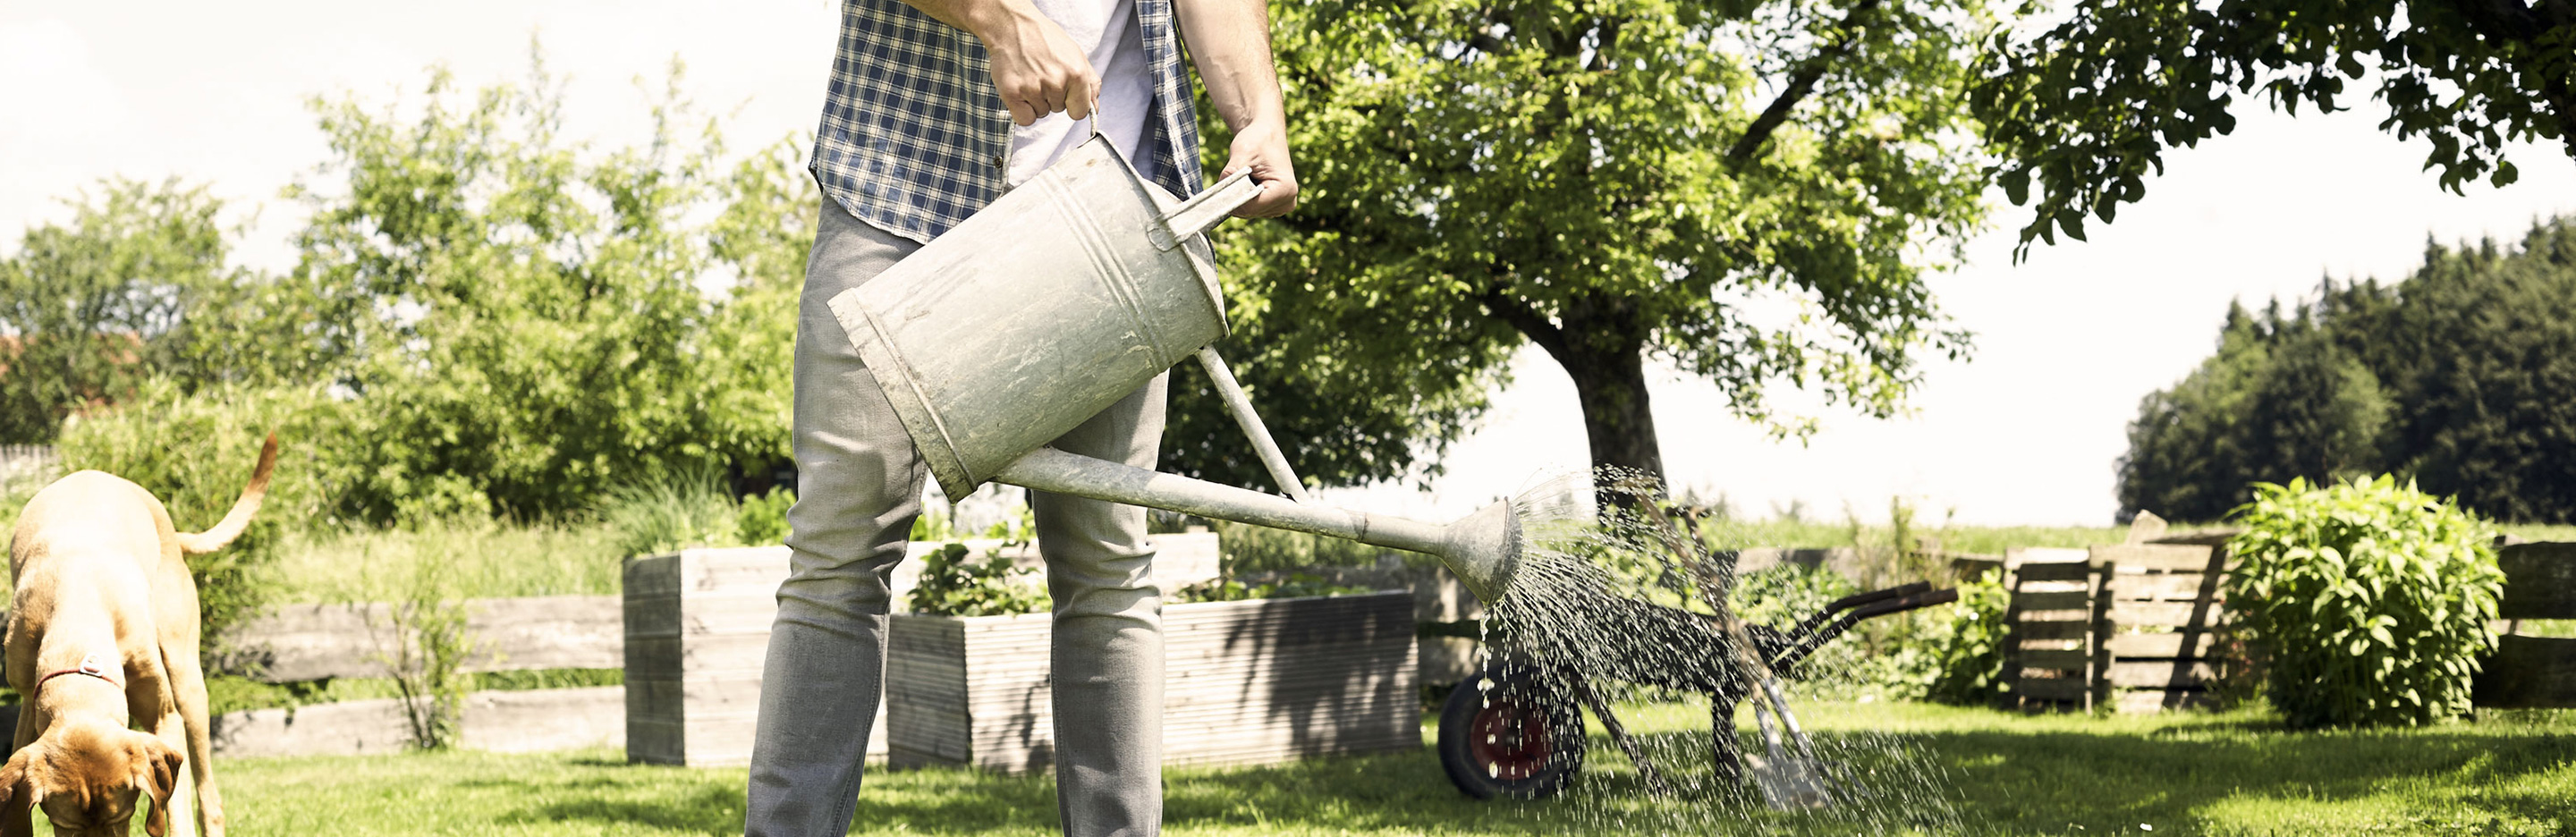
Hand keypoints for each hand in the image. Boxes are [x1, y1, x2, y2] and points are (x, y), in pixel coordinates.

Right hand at [971, 2, 1097, 125]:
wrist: (1012, 25)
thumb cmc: (1044, 39)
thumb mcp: (1076, 55)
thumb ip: (1090, 83)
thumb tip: (1094, 108)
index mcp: (1076, 73)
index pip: (1081, 112)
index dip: (1072, 104)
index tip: (1064, 93)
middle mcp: (1056, 83)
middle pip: (1058, 110)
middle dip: (1052, 97)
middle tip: (1042, 74)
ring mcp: (1033, 89)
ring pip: (1041, 114)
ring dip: (1036, 101)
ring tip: (1030, 77)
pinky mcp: (1013, 94)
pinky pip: (1025, 119)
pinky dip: (1022, 109)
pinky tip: (1021, 89)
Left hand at [1220, 120, 1296, 217]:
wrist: (1266, 135)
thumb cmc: (1257, 140)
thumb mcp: (1242, 153)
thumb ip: (1231, 174)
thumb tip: (1219, 193)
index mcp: (1285, 189)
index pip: (1252, 206)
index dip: (1233, 197)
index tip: (1223, 182)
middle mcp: (1287, 201)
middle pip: (1250, 211)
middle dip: (1236, 196)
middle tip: (1234, 174)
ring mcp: (1282, 206)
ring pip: (1248, 212)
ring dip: (1239, 196)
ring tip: (1245, 175)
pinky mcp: (1275, 206)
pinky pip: (1251, 209)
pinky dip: (1244, 198)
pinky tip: (1248, 182)